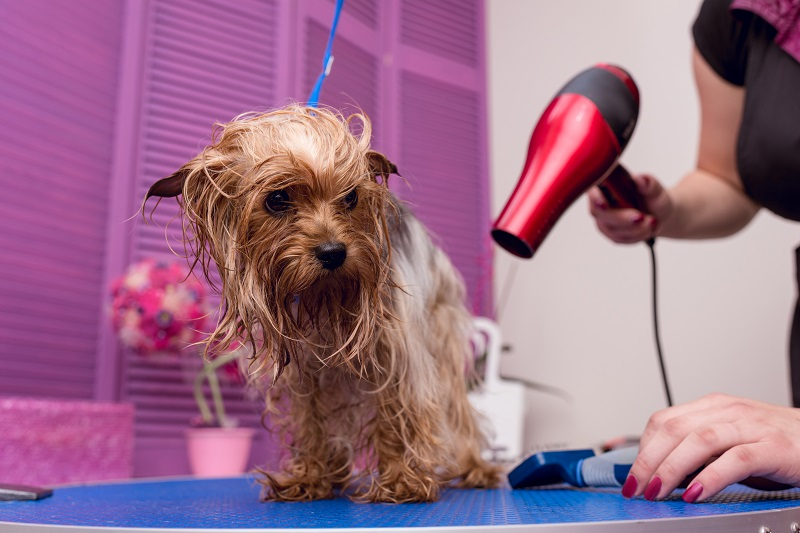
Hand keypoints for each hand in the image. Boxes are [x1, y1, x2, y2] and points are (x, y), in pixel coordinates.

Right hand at [587, 173, 672, 243]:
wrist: (660, 213)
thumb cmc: (653, 197)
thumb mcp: (654, 189)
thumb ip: (648, 183)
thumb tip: (640, 179)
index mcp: (607, 185)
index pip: (593, 190)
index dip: (595, 197)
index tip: (604, 204)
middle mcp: (601, 202)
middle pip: (600, 213)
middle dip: (621, 218)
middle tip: (641, 217)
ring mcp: (604, 219)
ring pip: (611, 229)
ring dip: (633, 229)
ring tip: (652, 222)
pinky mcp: (610, 232)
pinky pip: (619, 238)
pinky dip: (636, 236)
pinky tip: (648, 229)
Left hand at [622, 393, 799, 502]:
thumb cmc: (777, 442)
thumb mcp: (730, 440)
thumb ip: (699, 451)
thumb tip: (663, 473)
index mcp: (713, 406)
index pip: (663, 421)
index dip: (643, 449)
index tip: (632, 475)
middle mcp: (729, 411)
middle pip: (674, 430)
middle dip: (649, 461)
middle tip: (636, 488)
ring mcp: (752, 427)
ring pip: (699, 441)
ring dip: (672, 469)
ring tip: (658, 492)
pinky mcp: (774, 447)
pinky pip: (736, 460)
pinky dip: (711, 477)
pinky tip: (696, 493)